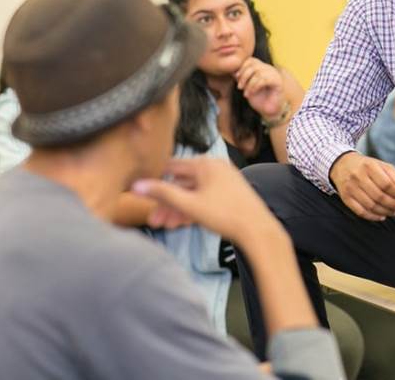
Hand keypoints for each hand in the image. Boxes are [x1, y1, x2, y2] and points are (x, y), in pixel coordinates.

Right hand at [131, 158, 277, 242]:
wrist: (257, 230)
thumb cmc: (226, 214)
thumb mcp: (189, 204)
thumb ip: (163, 194)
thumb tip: (137, 185)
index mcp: (206, 164)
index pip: (171, 166)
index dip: (154, 178)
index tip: (140, 191)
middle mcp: (215, 168)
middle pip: (182, 183)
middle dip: (166, 202)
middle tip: (153, 220)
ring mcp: (223, 181)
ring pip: (193, 193)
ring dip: (177, 209)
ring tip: (165, 226)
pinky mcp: (228, 194)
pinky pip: (204, 198)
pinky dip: (192, 209)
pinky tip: (180, 224)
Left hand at [234, 57, 285, 118]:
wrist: (268, 111)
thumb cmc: (258, 99)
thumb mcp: (246, 86)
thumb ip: (240, 77)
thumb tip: (231, 70)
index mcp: (261, 68)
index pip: (250, 60)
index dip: (241, 67)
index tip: (236, 77)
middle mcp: (268, 69)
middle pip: (253, 64)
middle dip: (244, 75)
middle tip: (239, 86)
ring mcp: (274, 74)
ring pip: (258, 72)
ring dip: (249, 83)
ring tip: (245, 93)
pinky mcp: (278, 82)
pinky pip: (264, 80)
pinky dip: (255, 86)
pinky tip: (251, 93)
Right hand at [329, 152, 394, 221]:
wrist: (342, 164)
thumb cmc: (367, 166)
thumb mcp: (383, 166)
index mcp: (369, 166)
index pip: (386, 184)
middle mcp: (358, 177)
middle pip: (379, 196)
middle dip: (393, 205)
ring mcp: (350, 188)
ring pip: (371, 206)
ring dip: (385, 212)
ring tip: (394, 212)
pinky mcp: (345, 198)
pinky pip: (360, 212)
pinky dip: (373, 217)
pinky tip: (381, 216)